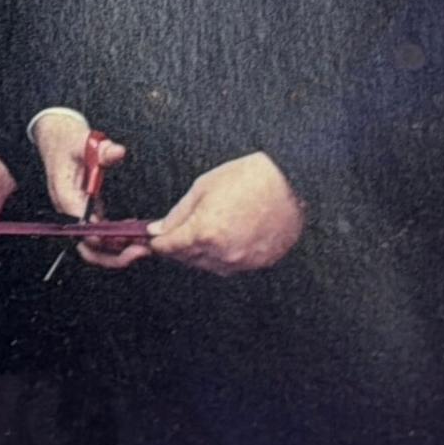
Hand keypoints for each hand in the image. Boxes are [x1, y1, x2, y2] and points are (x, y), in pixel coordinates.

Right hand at [32, 113, 142, 267]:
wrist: (56, 138)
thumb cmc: (67, 141)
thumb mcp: (83, 141)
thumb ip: (101, 150)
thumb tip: (117, 152)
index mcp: (65, 196)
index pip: (81, 226)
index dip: (101, 237)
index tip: (122, 238)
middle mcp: (70, 210)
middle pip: (87, 246)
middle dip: (112, 255)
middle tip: (139, 250)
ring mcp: (78, 213)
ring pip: (94, 247)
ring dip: (117, 252)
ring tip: (142, 246)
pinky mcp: (87, 211)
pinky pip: (100, 235)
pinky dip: (117, 241)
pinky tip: (134, 233)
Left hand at [146, 152, 303, 275]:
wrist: (290, 182)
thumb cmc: (246, 178)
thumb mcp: (202, 188)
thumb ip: (178, 214)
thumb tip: (158, 229)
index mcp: (204, 233)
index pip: (169, 247)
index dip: (157, 242)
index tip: (153, 238)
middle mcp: (222, 253)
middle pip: (187, 259)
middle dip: (177, 247)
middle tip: (175, 233)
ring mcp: (243, 261)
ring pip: (209, 265)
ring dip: (200, 253)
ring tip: (203, 232)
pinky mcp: (261, 263)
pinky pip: (233, 265)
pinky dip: (223, 255)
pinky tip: (225, 238)